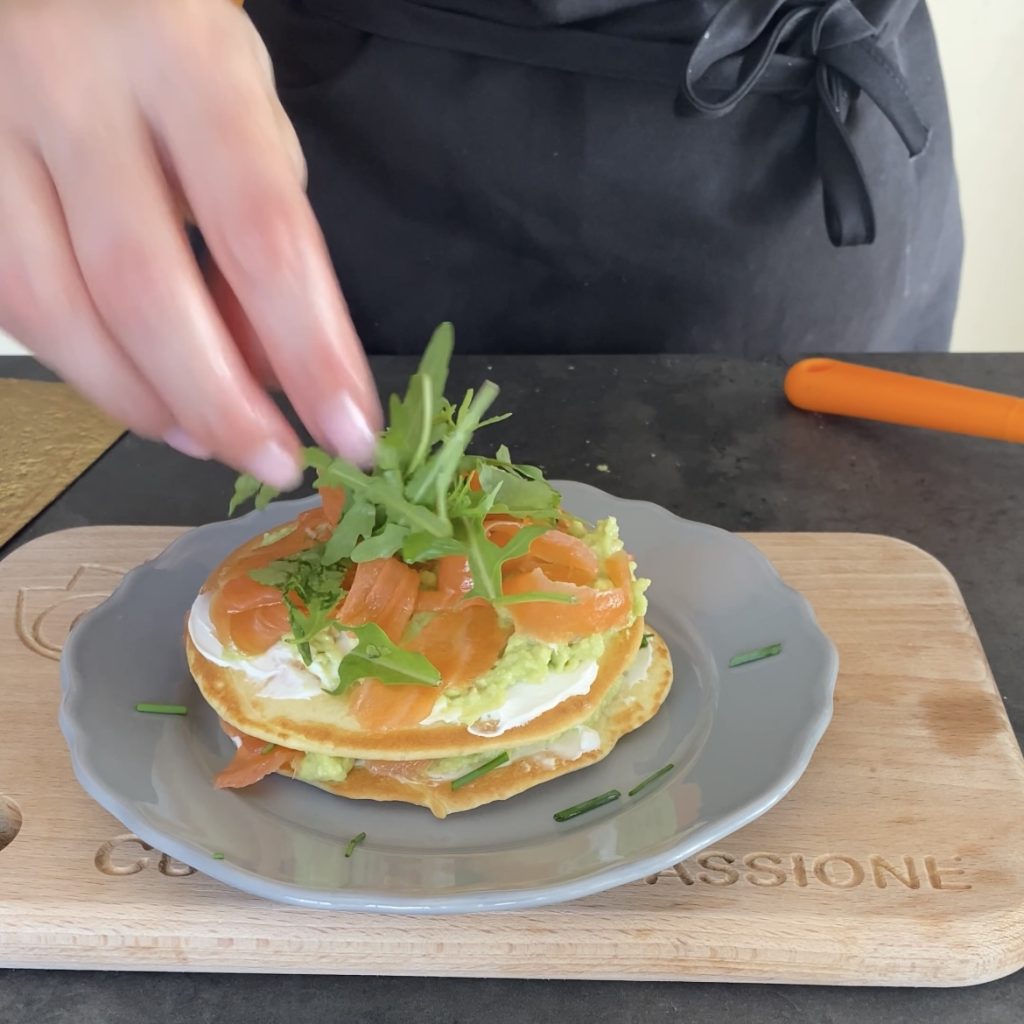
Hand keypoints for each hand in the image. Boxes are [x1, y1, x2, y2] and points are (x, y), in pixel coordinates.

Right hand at [0, 0, 380, 487]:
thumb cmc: (172, 47)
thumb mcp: (246, 113)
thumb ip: (263, 235)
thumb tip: (272, 374)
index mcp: (185, 56)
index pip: (262, 233)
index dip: (310, 352)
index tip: (351, 433)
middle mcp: (73, 87)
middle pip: (146, 289)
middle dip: (223, 405)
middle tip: (277, 464)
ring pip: (57, 310)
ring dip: (145, 403)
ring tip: (211, 440)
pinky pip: (11, 300)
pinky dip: (83, 369)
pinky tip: (142, 397)